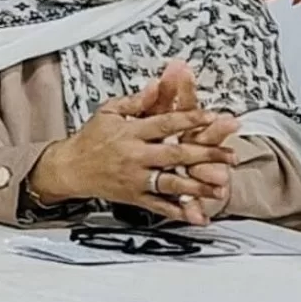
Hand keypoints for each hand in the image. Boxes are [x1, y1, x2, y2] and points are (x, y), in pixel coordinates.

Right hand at [29, 91, 235, 223]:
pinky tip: (197, 215)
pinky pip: (159, 206)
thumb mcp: (109, 112)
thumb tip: (157, 86)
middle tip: (230, 155)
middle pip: (174, 154)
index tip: (211, 116)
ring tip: (220, 187)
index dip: (189, 119)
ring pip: (170, 183)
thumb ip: (136, 101)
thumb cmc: (91, 138)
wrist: (70, 167)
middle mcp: (134, 156)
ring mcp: (135, 178)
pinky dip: (179, 213)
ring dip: (197, 186)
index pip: (164, 123)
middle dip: (205, 155)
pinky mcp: (134, 196)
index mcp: (130, 132)